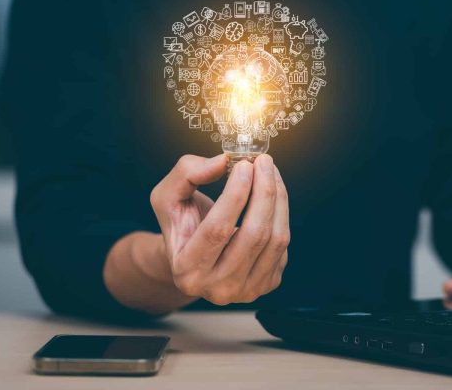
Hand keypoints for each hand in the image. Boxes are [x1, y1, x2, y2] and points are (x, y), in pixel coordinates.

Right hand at [149, 153, 289, 304]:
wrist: (195, 256)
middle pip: (254, 234)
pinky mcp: (268, 282)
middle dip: (264, 191)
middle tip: (264, 162)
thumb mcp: (167, 196)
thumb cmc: (182, 224)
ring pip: (276, 239)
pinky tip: (271, 195)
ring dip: (278, 198)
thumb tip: (222, 163)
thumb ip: (187, 174)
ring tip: (270, 172)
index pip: (217, 229)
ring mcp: (247, 289)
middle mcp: (218, 287)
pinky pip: (284, 244)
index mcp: (187, 270)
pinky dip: (281, 213)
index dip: (236, 194)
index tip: (245, 165)